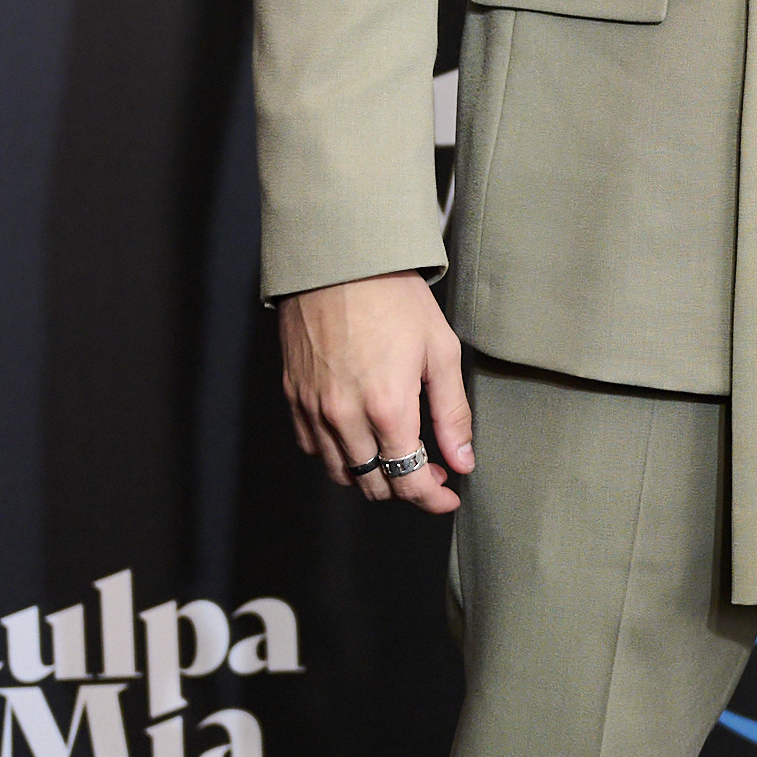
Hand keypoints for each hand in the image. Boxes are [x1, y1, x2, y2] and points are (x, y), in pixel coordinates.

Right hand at [278, 272, 474, 514]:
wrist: (339, 259)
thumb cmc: (394, 298)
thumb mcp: (439, 351)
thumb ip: (452, 414)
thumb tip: (463, 461)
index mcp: (387, 408)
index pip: (409, 480)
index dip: (433, 497)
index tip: (448, 495)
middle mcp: (344, 416)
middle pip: (374, 484)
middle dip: (407, 486)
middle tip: (431, 468)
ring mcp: (313, 408)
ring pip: (341, 472)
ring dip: (372, 475)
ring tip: (396, 453)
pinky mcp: (292, 395)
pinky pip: (312, 447)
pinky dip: (337, 454)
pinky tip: (360, 436)